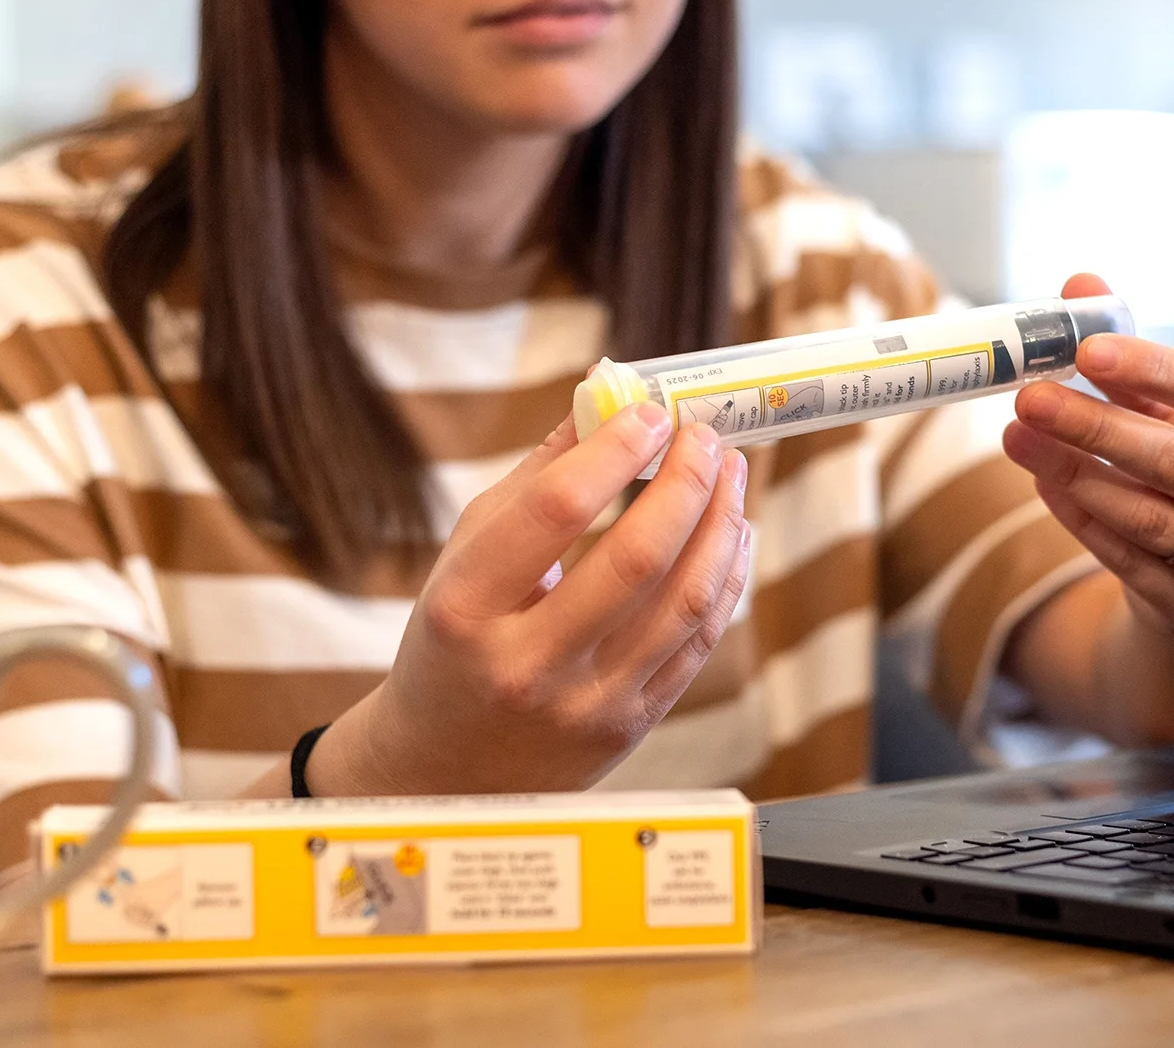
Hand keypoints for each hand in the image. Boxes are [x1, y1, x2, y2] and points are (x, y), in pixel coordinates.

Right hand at [309, 405, 753, 795]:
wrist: (443, 772)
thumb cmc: (454, 643)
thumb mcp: (463, 560)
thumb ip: (535, 481)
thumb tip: (606, 400)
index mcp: (467, 608)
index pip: (556, 509)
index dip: (615, 449)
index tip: (650, 413)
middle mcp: (527, 663)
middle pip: (636, 556)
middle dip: (686, 481)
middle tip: (704, 436)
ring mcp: (585, 703)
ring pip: (685, 601)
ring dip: (722, 524)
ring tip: (730, 473)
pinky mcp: (631, 726)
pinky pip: (699, 642)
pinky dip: (726, 576)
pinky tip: (731, 533)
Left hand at [1003, 275, 1173, 636]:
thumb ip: (1137, 354)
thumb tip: (1080, 284)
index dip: (1154, 368)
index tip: (1087, 349)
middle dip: (1096, 425)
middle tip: (1030, 396)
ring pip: (1150, 518)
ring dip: (1074, 471)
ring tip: (1018, 435)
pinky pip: (1129, 562)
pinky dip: (1079, 518)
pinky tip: (1043, 480)